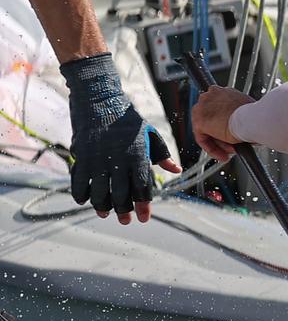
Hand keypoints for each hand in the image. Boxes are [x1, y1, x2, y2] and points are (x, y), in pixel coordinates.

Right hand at [59, 53, 180, 223]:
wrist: (98, 100)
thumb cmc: (127, 119)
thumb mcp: (150, 133)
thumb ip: (161, 155)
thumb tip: (175, 171)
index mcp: (137, 156)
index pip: (142, 187)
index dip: (143, 205)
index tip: (144, 218)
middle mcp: (117, 160)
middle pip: (120, 194)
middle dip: (123, 211)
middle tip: (126, 220)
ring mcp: (97, 158)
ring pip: (98, 191)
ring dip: (101, 205)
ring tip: (105, 213)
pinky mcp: (80, 155)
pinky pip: (78, 180)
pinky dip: (80, 193)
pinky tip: (83, 200)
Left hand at [191, 87, 254, 163]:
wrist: (252, 119)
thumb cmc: (256, 115)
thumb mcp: (248, 111)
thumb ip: (241, 116)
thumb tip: (245, 128)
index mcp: (221, 92)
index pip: (217, 109)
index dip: (225, 125)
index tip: (232, 134)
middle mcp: (209, 96)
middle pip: (211, 120)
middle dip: (221, 136)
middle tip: (232, 147)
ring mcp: (202, 108)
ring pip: (207, 130)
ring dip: (219, 143)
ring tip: (231, 152)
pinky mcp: (200, 121)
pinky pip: (202, 139)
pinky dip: (212, 149)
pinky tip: (223, 156)